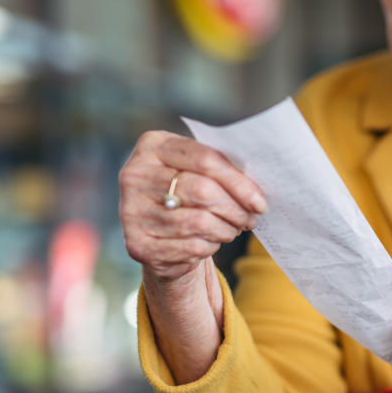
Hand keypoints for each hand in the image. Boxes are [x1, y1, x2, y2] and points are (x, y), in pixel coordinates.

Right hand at [119, 130, 268, 382]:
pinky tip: (212, 242)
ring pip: (200, 222)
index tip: (260, 202)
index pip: (205, 159)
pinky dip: (210, 246)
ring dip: (226, 230)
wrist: (159, 232)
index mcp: (153, 146)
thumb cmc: (189, 195)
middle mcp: (134, 175)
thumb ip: (220, 168)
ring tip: (234, 229)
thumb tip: (258, 186)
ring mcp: (131, 210)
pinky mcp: (137, 244)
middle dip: (235, 209)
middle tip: (250, 219)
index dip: (239, 182)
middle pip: (203, 191)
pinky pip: (190, 246)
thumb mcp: (198, 171)